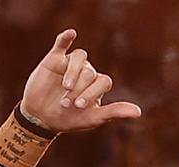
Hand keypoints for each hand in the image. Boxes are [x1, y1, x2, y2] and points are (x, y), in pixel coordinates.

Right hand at [19, 29, 140, 133]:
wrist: (40, 118)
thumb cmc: (68, 119)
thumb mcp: (91, 119)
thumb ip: (113, 113)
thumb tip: (138, 113)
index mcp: (97, 84)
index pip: (103, 81)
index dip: (92, 92)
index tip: (79, 106)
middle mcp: (86, 71)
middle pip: (89, 72)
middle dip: (78, 90)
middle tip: (66, 104)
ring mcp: (70, 64)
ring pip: (80, 57)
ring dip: (73, 72)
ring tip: (65, 87)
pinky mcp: (54, 59)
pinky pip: (62, 44)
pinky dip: (65, 38)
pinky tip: (70, 34)